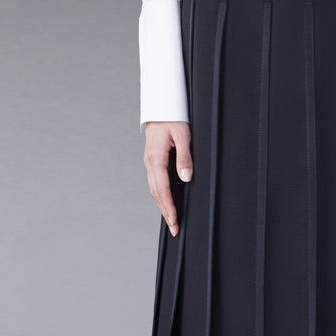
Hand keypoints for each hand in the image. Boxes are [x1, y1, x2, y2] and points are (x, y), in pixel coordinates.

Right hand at [143, 121, 193, 236]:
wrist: (161, 106)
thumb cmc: (173, 118)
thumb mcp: (184, 135)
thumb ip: (185, 157)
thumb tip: (186, 177)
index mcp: (156, 158)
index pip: (162, 189)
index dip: (169, 207)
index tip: (175, 221)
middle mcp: (150, 163)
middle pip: (156, 194)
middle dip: (165, 213)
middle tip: (175, 229)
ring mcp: (149, 162)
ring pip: (154, 190)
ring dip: (162, 206)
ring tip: (171, 221)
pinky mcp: (152, 161)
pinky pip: (155, 183)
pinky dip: (160, 196)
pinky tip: (166, 203)